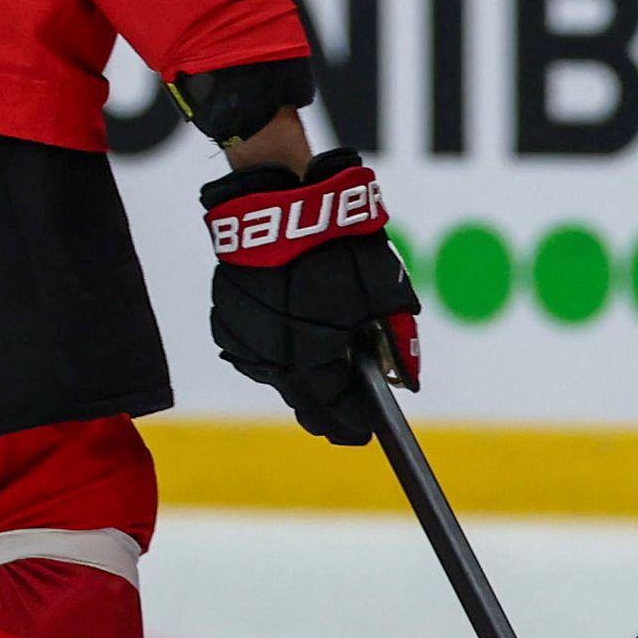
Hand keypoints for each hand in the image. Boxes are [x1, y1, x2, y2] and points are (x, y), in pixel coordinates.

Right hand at [202, 147, 420, 445]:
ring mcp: (243, 341)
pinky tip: (296, 337)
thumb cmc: (337, 247)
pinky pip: (257, 350)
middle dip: (329, 409)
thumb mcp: (386, 291)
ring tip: (327, 369)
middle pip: (303, 401)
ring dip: (302, 376)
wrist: (278, 204)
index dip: (354, 425)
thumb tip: (410, 378)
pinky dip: (278, 350)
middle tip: (348, 415)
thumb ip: (400, 340)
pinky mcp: (226, 320)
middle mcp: (270, 359)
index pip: (334, 412)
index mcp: (310, 360)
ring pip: (277, 376)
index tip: (367, 434)